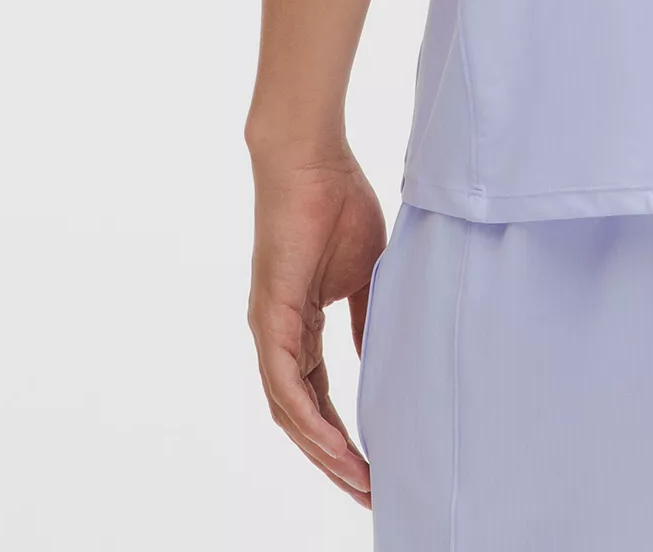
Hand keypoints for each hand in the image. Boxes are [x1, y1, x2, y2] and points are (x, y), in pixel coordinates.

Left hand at [247, 148, 385, 505]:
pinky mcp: (270, 317)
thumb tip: (382, 362)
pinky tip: (337, 445)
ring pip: (290, 412)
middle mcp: (277, 337)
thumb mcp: (366, 273)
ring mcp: (270, 329)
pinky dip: (310, 419)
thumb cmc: (338, 202)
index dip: (345, 435)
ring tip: (359, 481)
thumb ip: (369, 319)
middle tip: (370, 493)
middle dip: (334, 460)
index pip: (319, 397)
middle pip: (301, 418)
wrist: (311, 160)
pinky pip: (286, 384)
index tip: (376, 466)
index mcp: (299, 326)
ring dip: (324, 452)